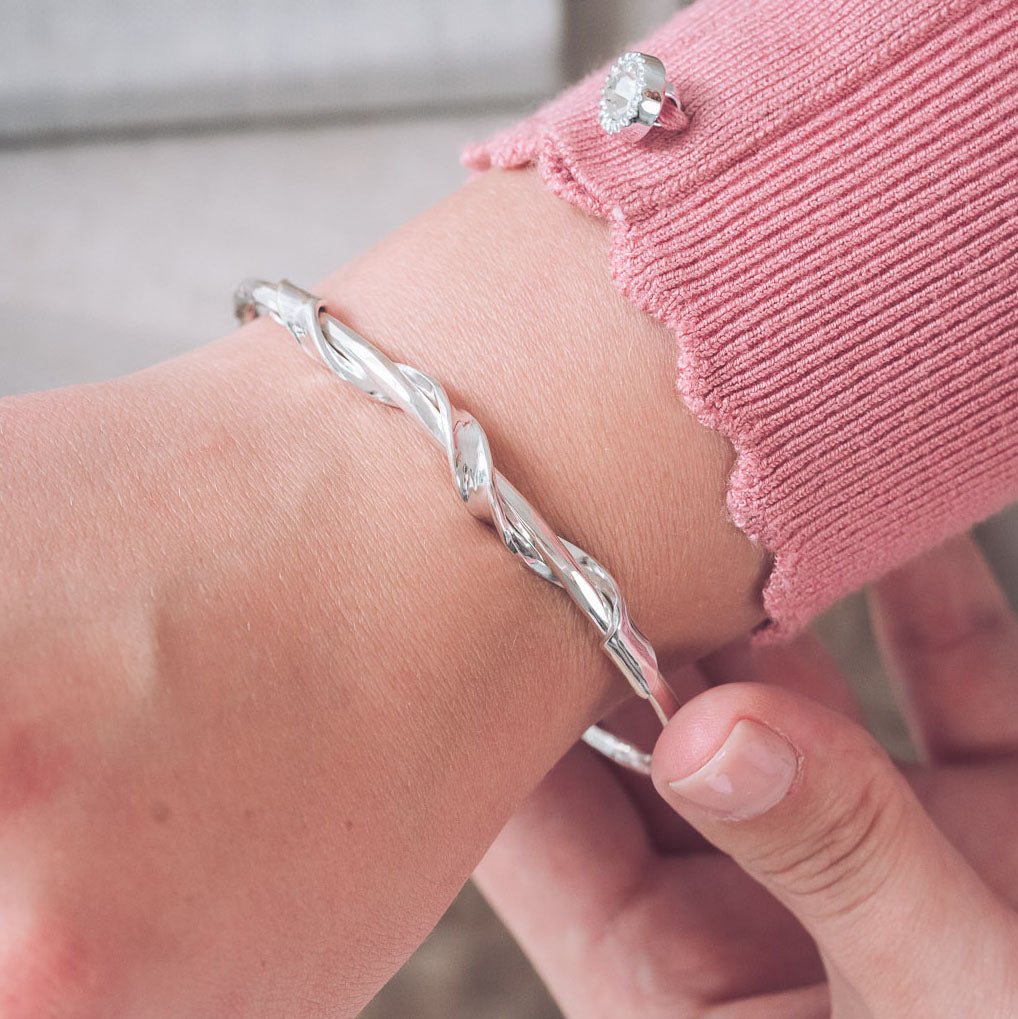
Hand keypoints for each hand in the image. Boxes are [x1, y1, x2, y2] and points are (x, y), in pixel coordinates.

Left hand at [475, 535, 1017, 1016]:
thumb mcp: (957, 1016)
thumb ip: (841, 868)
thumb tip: (710, 729)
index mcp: (687, 993)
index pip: (545, 831)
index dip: (505, 708)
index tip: (491, 581)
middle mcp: (767, 906)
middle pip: (655, 735)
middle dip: (632, 623)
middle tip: (596, 491)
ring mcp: (878, 848)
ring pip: (787, 694)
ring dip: (762, 597)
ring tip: (720, 485)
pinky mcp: (993, 812)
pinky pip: (948, 685)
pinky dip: (926, 602)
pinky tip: (886, 517)